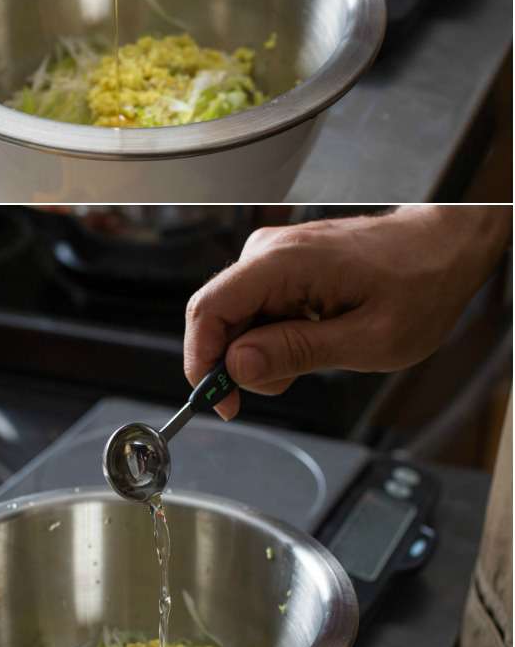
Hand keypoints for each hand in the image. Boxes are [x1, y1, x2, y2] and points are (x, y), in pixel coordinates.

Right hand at [184, 207, 508, 419]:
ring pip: (238, 317)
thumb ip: (298, 352)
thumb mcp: (369, 339)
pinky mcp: (281, 264)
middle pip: (219, 318)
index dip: (203, 361)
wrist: (444, 245)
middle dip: (240, 362)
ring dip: (264, 349)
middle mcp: (266, 252)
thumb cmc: (421, 284)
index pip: (208, 310)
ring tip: (318, 356)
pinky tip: (316, 338)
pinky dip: (275, 333)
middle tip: (285, 385)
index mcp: (282, 264)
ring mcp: (272, 255)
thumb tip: (238, 366)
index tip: (220, 401)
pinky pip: (257, 306)